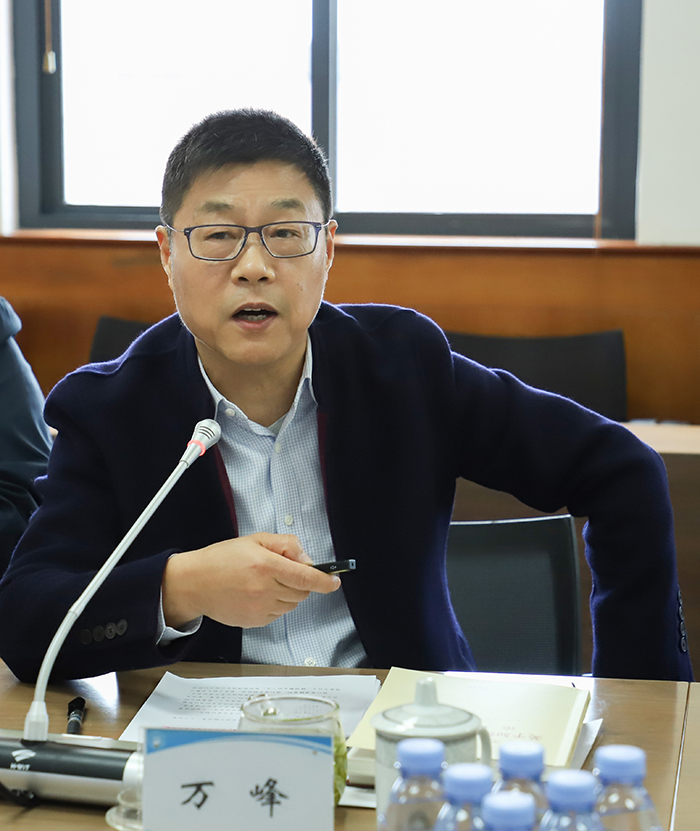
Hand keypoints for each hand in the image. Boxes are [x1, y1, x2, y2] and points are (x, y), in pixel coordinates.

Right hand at [161, 532, 340, 628]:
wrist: (195, 583)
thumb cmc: (222, 559)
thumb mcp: (255, 540)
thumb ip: (285, 545)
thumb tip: (307, 558)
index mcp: (266, 566)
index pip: (306, 577)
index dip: (325, 581)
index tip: (334, 581)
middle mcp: (264, 589)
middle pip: (302, 592)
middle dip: (301, 582)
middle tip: (283, 571)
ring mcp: (259, 608)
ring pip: (292, 605)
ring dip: (288, 593)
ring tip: (266, 582)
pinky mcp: (254, 621)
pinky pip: (277, 614)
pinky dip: (275, 605)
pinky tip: (258, 594)